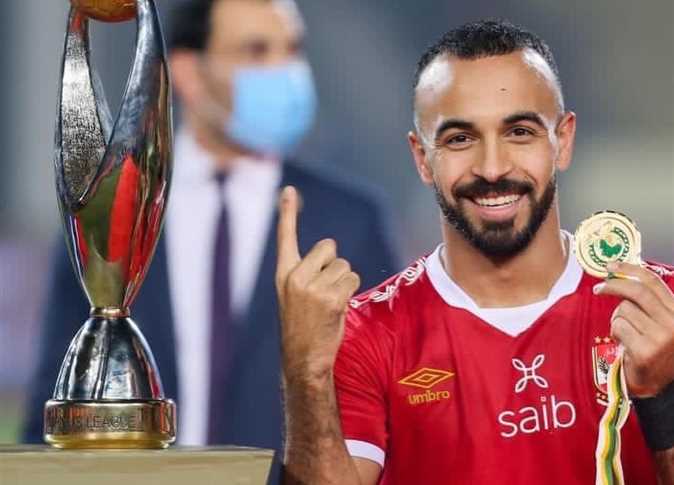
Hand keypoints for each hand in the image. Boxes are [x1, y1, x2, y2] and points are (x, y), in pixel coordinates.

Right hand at [275, 186, 360, 380]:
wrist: (303, 358)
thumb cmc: (303, 327)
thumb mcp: (293, 296)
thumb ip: (307, 273)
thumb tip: (330, 252)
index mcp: (283, 274)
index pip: (286, 237)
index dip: (287, 213)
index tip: (288, 190)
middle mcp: (295, 276)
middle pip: (329, 247)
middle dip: (334, 264)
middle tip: (324, 290)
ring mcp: (313, 287)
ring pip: (344, 266)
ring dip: (344, 282)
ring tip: (330, 303)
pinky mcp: (331, 298)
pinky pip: (352, 280)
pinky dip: (350, 291)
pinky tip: (337, 309)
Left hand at [594, 262, 673, 396]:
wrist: (661, 388)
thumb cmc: (656, 352)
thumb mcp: (660, 323)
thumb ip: (649, 302)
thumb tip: (621, 275)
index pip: (654, 282)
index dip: (630, 269)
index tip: (611, 266)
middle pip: (637, 292)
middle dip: (613, 286)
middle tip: (598, 289)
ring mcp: (661, 338)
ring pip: (623, 311)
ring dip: (617, 319)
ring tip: (626, 333)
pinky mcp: (645, 351)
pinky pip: (618, 327)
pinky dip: (616, 333)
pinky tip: (626, 345)